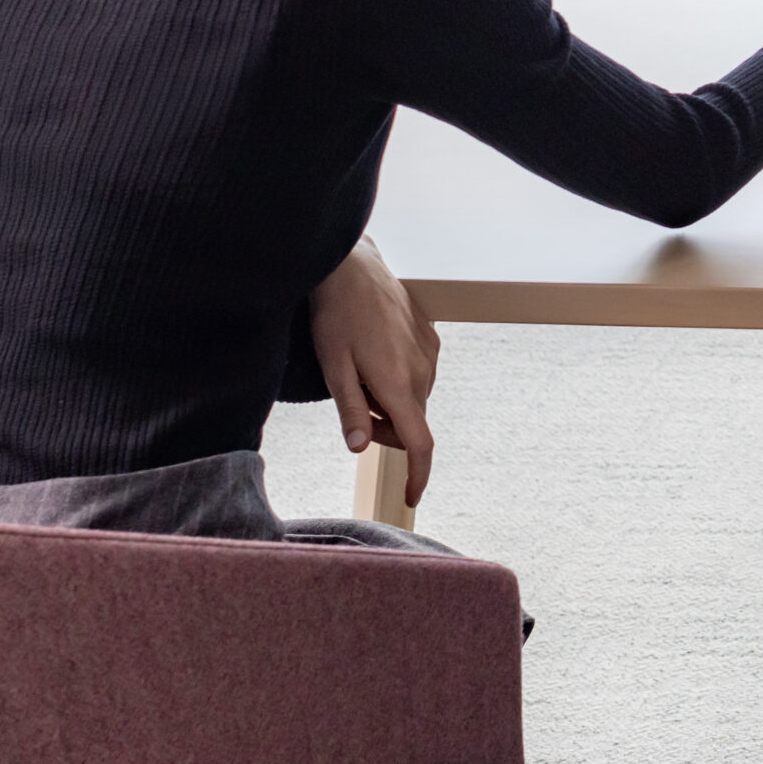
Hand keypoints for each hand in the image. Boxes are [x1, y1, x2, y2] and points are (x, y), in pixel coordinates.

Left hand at [308, 234, 439, 508]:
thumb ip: (350, 410)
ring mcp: (430, 352)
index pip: (420, 442)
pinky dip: (400, 380)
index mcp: (398, 383)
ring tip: (361, 374)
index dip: (418, 474)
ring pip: (415, 398)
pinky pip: (420, 374)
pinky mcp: (430, 336)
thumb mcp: (332, 366)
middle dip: (387, 430)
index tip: (412, 497)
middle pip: (413, 422)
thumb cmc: (336, 316)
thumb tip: (360, 447)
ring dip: (392, 402)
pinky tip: (377, 357)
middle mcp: (423, 371)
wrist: (354, 266)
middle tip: (354, 408)